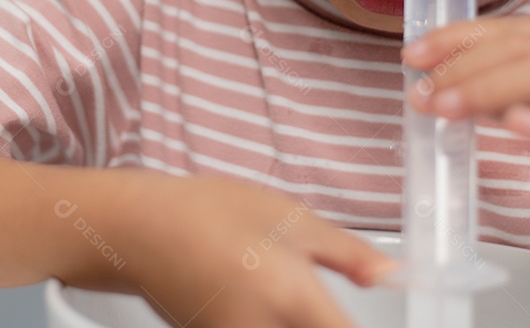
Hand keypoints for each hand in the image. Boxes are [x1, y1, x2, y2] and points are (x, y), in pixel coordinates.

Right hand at [71, 171, 397, 327]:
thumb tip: (391, 276)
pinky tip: (270, 306)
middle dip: (331, 325)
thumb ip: (347, 253)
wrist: (139, 232)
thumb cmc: (208, 213)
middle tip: (323, 299)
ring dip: (306, 325)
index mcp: (291, 298)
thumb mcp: (290, 217)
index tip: (378, 317)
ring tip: (290, 296)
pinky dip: (279, 327)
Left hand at [402, 16, 529, 232]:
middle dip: (461, 66)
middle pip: (522, 48)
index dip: (456, 38)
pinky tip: (511, 124)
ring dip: (487, 88)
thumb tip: (451, 87)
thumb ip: (515, 87)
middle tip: (420, 91)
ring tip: (444, 107)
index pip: (509, 28)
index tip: (413, 54)